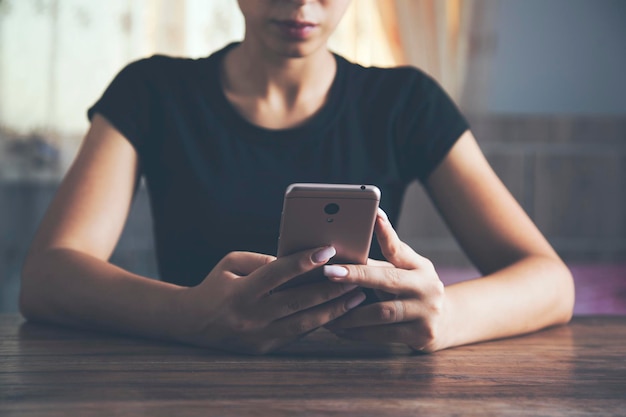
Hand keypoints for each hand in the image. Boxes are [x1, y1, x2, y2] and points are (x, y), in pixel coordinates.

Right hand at [175, 246, 365, 353]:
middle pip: (298, 302)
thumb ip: (263, 260)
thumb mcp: (231, 262)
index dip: (303, 261)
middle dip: (330, 289)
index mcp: (241, 292)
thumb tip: (296, 261)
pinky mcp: (265, 348)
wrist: (192, 323)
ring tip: (357, 297)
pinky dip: (319, 321)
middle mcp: (251, 316)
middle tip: (355, 277)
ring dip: (333, 310)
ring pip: (304, 323)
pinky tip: (338, 311)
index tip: (327, 250)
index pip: (277, 274)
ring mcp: (259, 336)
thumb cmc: (216, 284)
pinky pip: (298, 333)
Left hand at [323, 209, 447, 351]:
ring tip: (326, 310)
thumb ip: (378, 263)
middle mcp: (427, 287)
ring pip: (382, 312)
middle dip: (355, 275)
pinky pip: (382, 334)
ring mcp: (427, 312)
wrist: (446, 323)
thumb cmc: (411, 291)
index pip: (399, 248)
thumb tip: (343, 248)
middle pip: (388, 279)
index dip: (385, 232)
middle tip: (328, 272)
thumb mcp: (404, 273)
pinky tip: (339, 329)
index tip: (373, 216)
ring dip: (350, 312)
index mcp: (420, 266)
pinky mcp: (422, 336)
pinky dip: (357, 332)